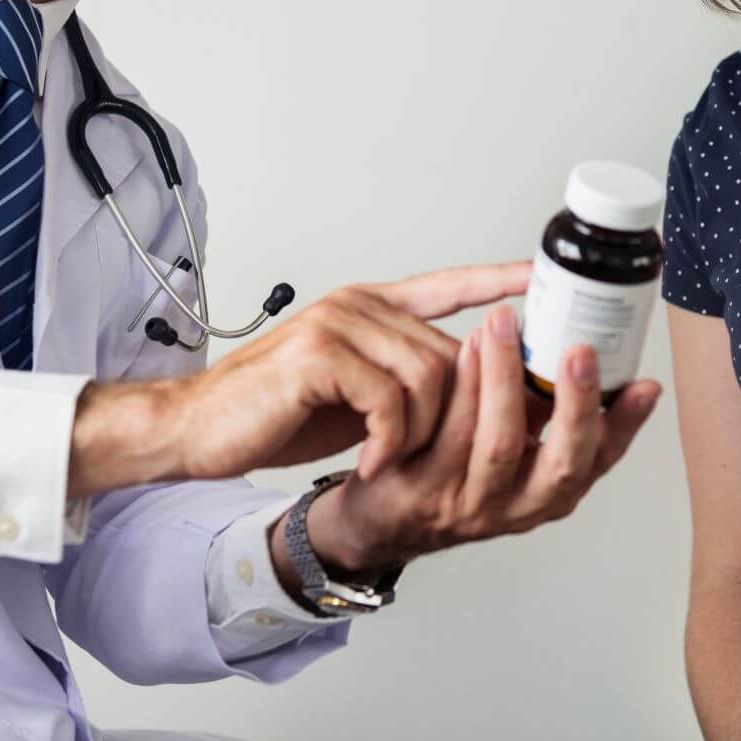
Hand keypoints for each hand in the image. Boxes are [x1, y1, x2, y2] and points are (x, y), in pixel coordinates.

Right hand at [68, 263, 528, 496]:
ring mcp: (339, 324)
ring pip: (431, 376)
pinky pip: (392, 401)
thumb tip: (473, 393)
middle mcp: (360, 304)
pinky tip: (370, 462)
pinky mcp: (320, 356)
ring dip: (422, 434)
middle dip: (466, 409)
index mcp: (371, 306)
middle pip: (454, 351)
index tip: (542, 278)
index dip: (498, 281)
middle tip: (459, 451)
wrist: (199, 428)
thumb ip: (406, 378)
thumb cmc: (276, 412)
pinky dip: (390, 443)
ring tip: (392, 459)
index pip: (450, 284)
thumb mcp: (355, 391)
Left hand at [289, 303, 660, 574]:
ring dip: (506, 379)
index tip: (644, 384)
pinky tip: (466, 348)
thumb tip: (578, 344)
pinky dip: (462, 387)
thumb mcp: (509, 444)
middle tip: (579, 349)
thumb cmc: (452, 466)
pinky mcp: (422, 492)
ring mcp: (468, 504)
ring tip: (506, 325)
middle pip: (561, 466)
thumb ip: (541, 409)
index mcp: (548, 493)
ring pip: (499, 445)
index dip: (626, 425)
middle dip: (575, 405)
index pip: (600, 461)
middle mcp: (516, 508)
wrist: (380, 514)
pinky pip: (448, 436)